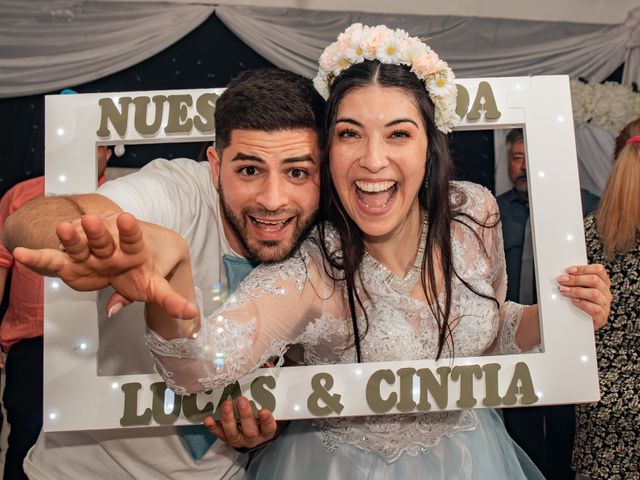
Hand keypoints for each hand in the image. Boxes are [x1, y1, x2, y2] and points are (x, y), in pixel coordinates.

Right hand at [13, 213, 196, 318]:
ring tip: (63, 229)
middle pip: (103, 239)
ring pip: (79, 244)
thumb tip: (188, 313)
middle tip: (90, 220)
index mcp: (132, 249)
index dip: (129, 229)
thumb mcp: (156, 285)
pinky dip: (37, 259)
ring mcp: (88, 254)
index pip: (133, 237)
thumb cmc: (139, 271)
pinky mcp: (71, 264)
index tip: (126, 218)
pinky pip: (52, 261)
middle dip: (97, 231)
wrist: (119, 259)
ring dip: (71, 237)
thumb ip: (168, 298)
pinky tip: (20, 253)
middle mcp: (109, 248)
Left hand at [203, 397, 277, 448]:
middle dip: (245, 415)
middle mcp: (253, 437)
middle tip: (242, 401)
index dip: (267, 421)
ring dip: (228, 418)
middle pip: (250, 431)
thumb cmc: (260, 416)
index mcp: (266, 431)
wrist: (252, 431)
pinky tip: (208, 419)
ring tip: (227, 404)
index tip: (264, 411)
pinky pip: (218, 433)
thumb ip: (267, 392)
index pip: (269, 428)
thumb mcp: (269, 407)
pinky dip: (213, 426)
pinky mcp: (225, 437)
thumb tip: (266, 369)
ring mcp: (238, 439)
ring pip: (233, 433)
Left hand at [557, 264, 609, 330]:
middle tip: (561, 280)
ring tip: (563, 290)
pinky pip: (596, 309)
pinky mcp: (602, 317)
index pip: (598, 270)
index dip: (583, 268)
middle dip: (575, 279)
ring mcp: (605, 305)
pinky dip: (583, 304)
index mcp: (602, 282)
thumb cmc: (578, 303)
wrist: (579, 324)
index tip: (568, 270)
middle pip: (595, 280)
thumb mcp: (578, 289)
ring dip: (576, 291)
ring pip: (595, 294)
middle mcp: (606, 292)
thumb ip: (574, 281)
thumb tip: (562, 274)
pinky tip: (573, 301)